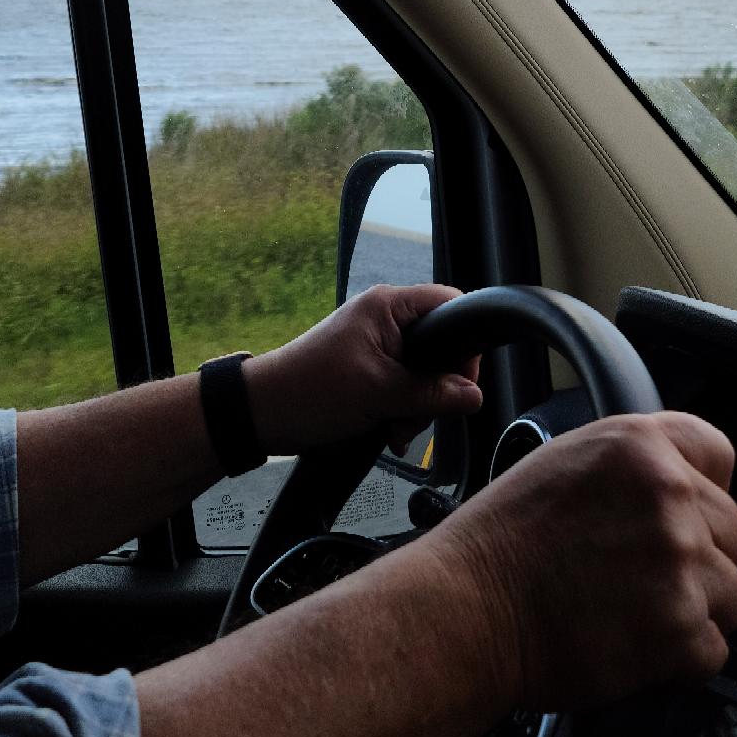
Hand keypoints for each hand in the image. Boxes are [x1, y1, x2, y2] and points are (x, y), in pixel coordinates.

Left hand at [244, 284, 482, 454]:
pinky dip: (403, 411)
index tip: (463, 381)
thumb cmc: (310, 392)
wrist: (262, 414)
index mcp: (388, 307)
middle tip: (418, 414)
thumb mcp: (378, 394)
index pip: (449, 304)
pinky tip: (390, 432)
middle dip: (436, 388)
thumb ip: (431, 394)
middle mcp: (386, 320)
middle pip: (440, 347)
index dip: (464, 342)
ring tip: (395, 429)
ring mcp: (378, 345)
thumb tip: (474, 396)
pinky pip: (405, 387)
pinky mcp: (371, 370)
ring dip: (417, 407)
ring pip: (425, 374)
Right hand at [424, 411, 736, 711]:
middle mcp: (668, 495)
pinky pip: (714, 650)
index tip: (686, 515)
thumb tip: (683, 483)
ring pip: (732, 594)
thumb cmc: (501, 542)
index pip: (720, 454)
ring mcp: (678, 561)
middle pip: (734, 532)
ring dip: (694, 611)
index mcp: (640, 445)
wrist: (468, 610)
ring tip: (633, 612)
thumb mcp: (568, 461)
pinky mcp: (679, 627)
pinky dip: (680, 660)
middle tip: (642, 576)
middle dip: (699, 560)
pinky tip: (632, 642)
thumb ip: (635, 463)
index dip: (703, 491)